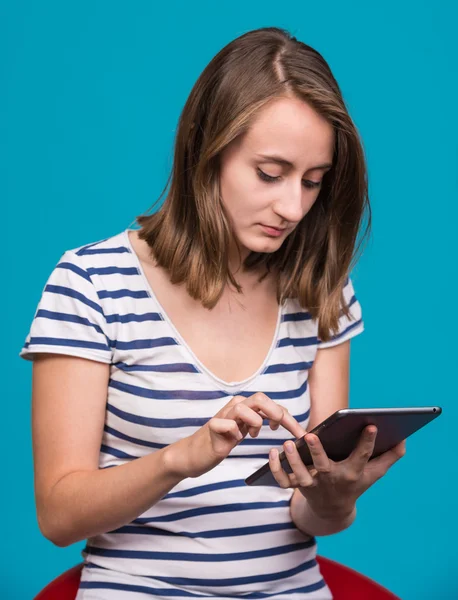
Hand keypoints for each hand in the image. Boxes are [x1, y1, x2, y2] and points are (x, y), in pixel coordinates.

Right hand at [168, 392, 305, 478]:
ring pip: (243, 406)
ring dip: (254, 422)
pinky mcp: (212, 428)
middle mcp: (235, 406)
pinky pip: (225, 424)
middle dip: (276, 413)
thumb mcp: (246, 429)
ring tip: (252, 435)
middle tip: (280, 431)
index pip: (272, 404)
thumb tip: (284, 418)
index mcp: (246, 406)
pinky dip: (233, 432)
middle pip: (260, 398)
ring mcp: (223, 415)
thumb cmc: (223, 440)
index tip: (300, 434)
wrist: (195, 453)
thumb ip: (262, 419)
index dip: (289, 418)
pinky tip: (234, 440)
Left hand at [269, 425, 406, 518]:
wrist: (333, 510)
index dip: (367, 442)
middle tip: (311, 436)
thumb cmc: (354, 483)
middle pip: (323, 466)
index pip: (361, 456)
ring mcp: (312, 484)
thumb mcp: (373, 473)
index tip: (371, 425)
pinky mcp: (297, 486)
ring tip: (288, 443)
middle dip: (317, 452)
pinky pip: (282, 480)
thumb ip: (388, 457)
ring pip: (299, 475)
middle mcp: (331, 478)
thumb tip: (404, 440)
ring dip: (292, 460)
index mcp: (351, 473)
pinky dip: (274, 469)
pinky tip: (272, 453)